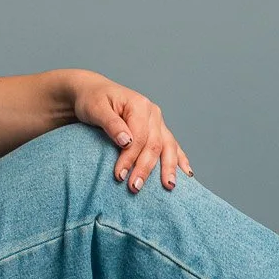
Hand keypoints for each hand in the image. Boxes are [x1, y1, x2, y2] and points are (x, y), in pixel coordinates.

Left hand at [68, 72, 192, 192]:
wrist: (93, 92)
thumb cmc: (92, 100)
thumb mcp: (96, 109)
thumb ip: (111, 124)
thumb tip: (126, 141)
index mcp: (139, 105)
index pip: (139, 137)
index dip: (130, 158)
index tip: (119, 175)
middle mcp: (153, 112)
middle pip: (155, 144)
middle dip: (146, 168)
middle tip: (135, 187)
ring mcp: (158, 121)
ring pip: (169, 146)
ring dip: (168, 168)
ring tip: (168, 186)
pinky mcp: (157, 130)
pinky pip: (172, 146)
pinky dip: (180, 160)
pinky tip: (186, 174)